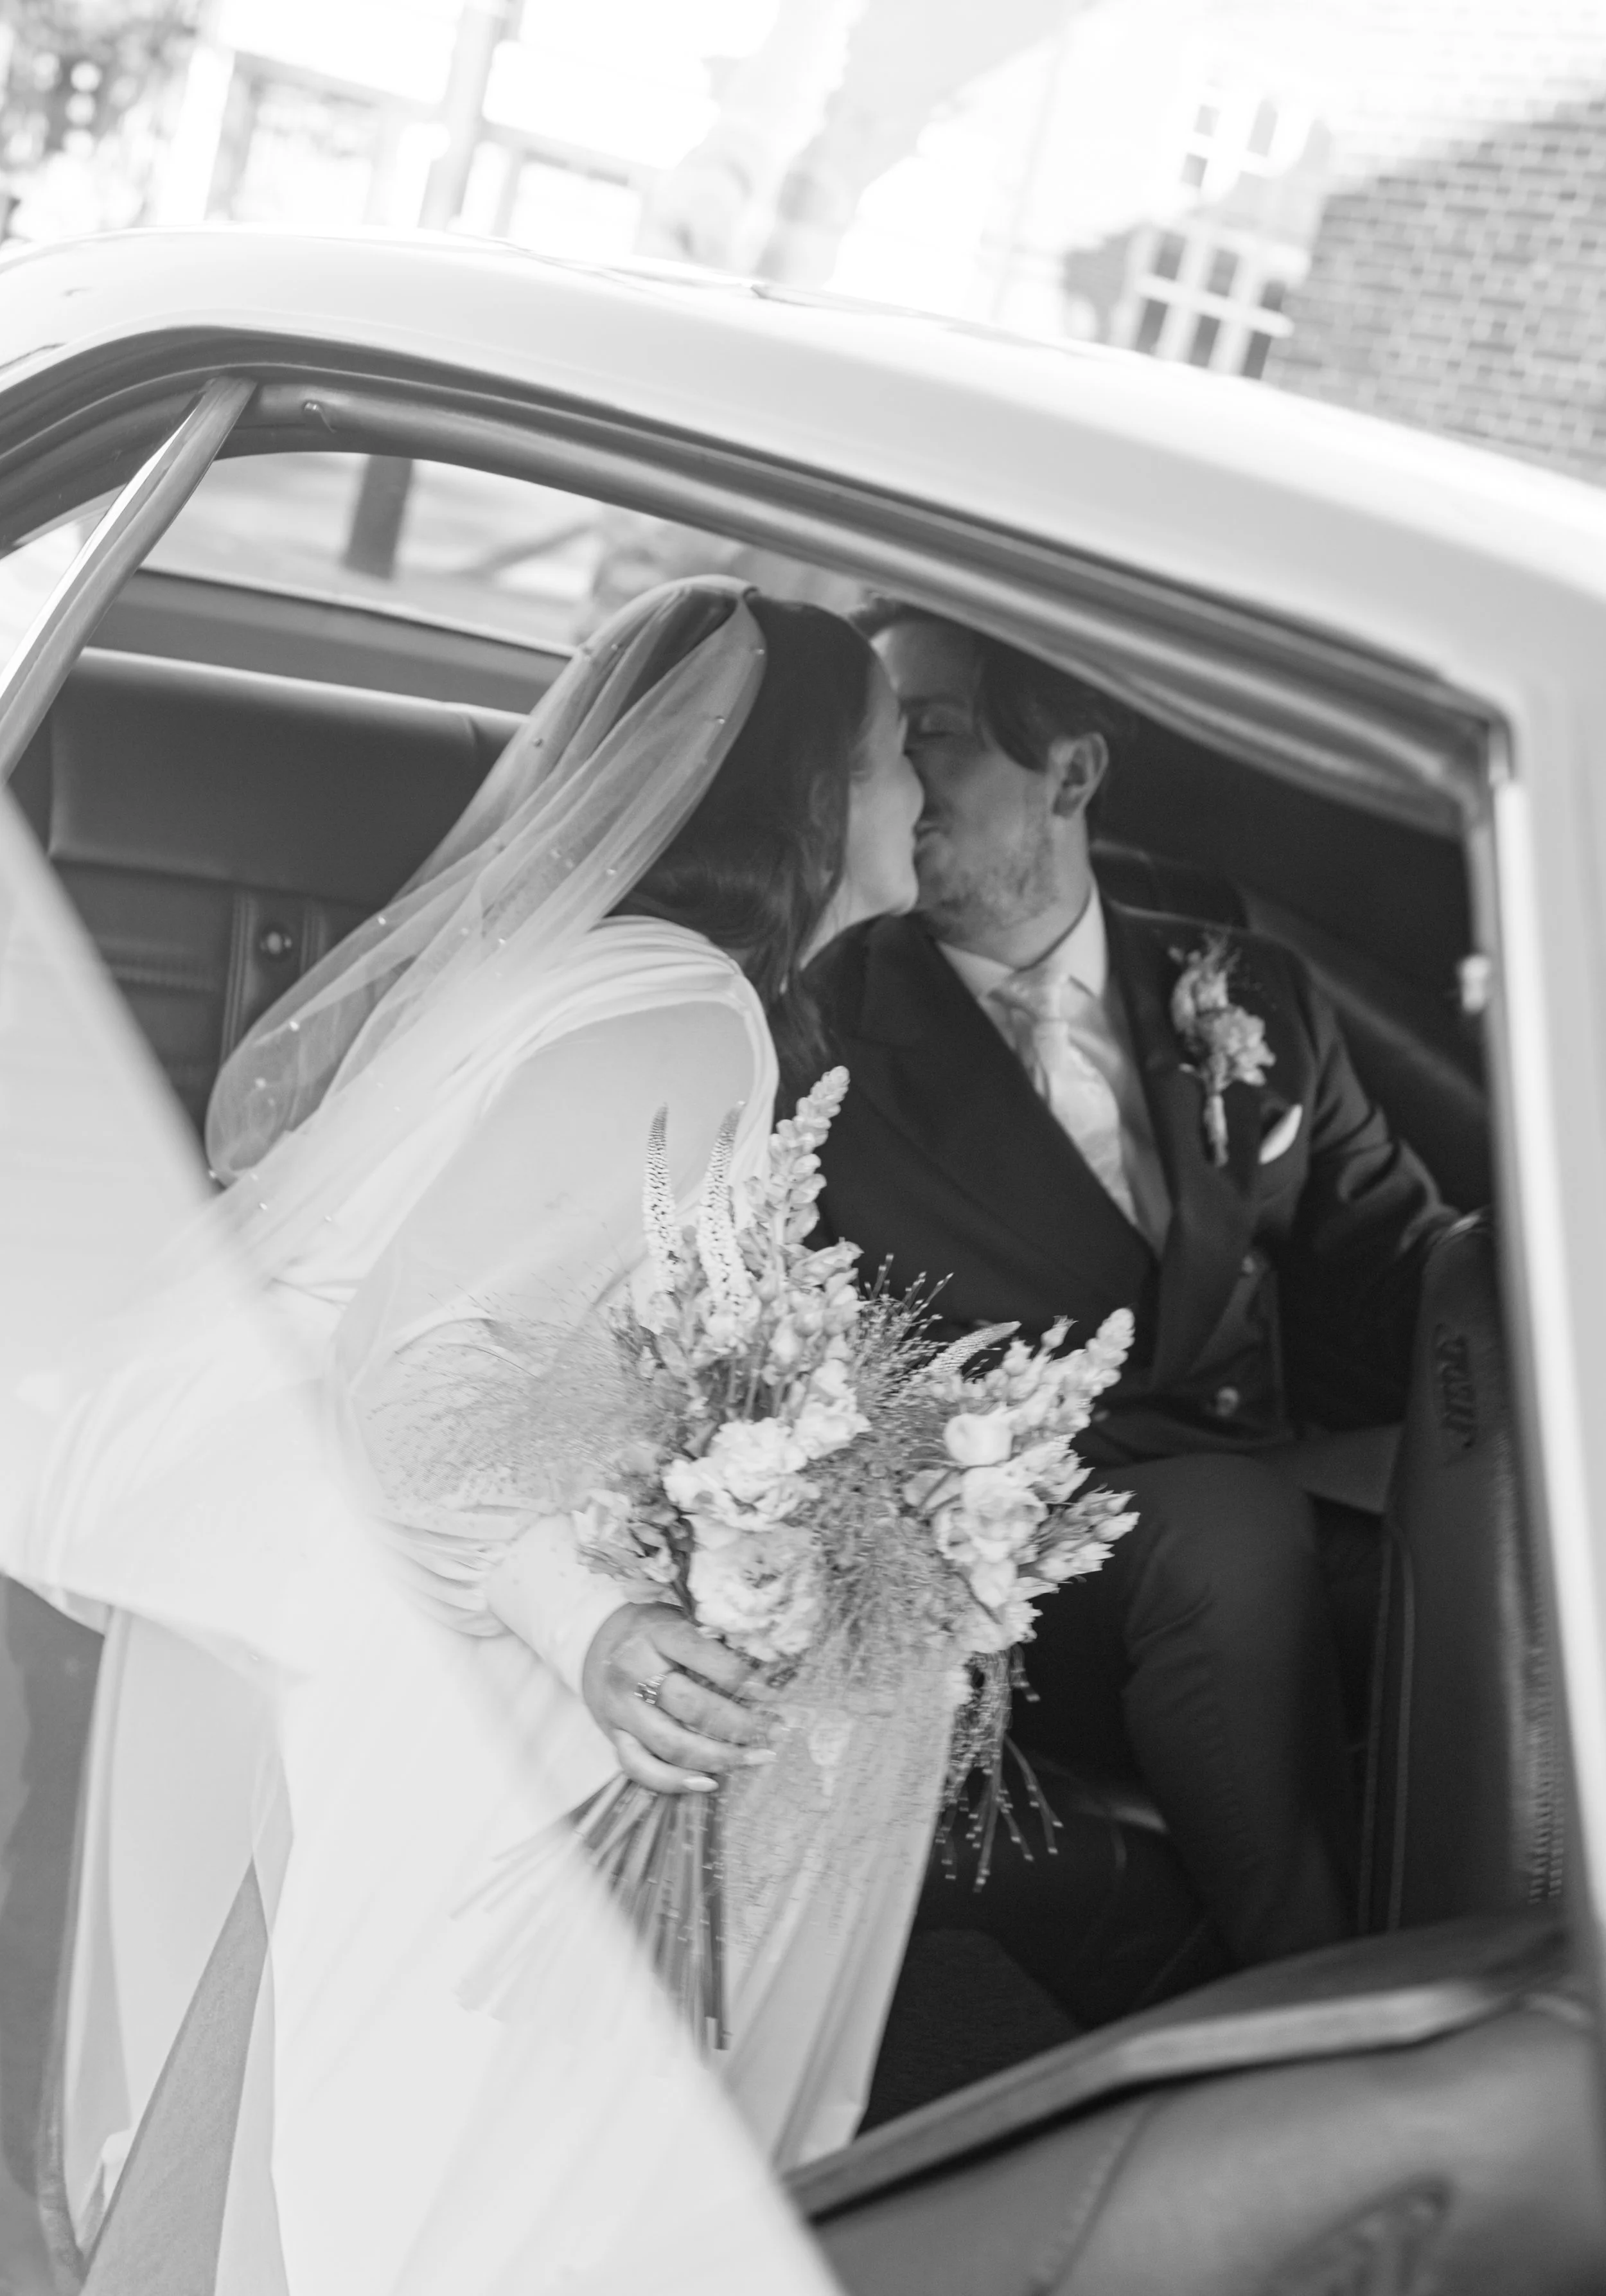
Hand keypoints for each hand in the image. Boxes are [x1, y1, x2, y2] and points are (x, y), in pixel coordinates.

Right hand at [581, 1604, 780, 1793]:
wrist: (598, 1645)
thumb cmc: (655, 1634)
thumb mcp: (682, 1622)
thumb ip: (715, 1645)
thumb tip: (765, 1675)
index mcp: (657, 1635)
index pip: (703, 1656)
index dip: (740, 1678)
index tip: (771, 1694)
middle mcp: (635, 1672)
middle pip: (692, 1707)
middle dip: (739, 1725)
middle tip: (772, 1732)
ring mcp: (622, 1710)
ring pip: (672, 1745)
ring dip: (719, 1758)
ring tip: (755, 1758)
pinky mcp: (616, 1737)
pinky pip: (643, 1770)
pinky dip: (676, 1782)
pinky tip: (710, 1783)